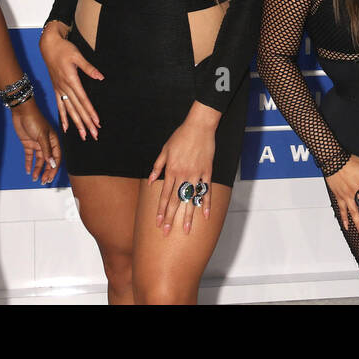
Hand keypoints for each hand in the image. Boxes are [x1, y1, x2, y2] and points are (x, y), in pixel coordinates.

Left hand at [10, 101, 60, 184]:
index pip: (56, 158)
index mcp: (54, 141)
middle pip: (48, 161)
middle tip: (44, 181)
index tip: (50, 177)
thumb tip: (51, 163)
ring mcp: (37, 144)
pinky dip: (29, 163)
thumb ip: (47, 151)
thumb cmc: (35, 120)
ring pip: (39, 160)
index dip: (54, 168)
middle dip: (46, 171)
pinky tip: (28, 171)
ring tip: (35, 178)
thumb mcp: (42, 136)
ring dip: (38, 169)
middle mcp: (47, 144)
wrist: (22, 112)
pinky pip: (30, 156)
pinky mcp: (28, 144)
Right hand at [40, 22, 102, 139]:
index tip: (97, 122)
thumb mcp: (78, 56)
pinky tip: (67, 128)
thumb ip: (89, 68)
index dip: (90, 112)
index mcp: (71, 80)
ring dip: (77, 124)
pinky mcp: (56, 89)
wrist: (49, 45)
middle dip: (86, 123)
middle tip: (94, 135)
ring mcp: (59, 89)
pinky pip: (60, 106)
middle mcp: (64, 88)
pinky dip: (63, 117)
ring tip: (84, 135)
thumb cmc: (64, 49)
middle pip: (77, 109)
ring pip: (69, 110)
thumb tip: (100, 77)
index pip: (83, 100)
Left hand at [149, 118, 216, 235]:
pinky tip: (205, 215)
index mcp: (171, 170)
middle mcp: (183, 175)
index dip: (161, 210)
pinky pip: (206, 190)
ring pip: (191, 199)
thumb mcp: (165, 149)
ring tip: (187, 230)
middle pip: (176, 200)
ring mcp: (196, 174)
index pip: (164, 195)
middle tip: (167, 232)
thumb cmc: (180, 136)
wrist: (199, 126)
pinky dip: (206, 203)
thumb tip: (151, 181)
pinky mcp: (207, 171)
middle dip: (171, 218)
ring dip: (188, 216)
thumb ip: (158, 166)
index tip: (158, 223)